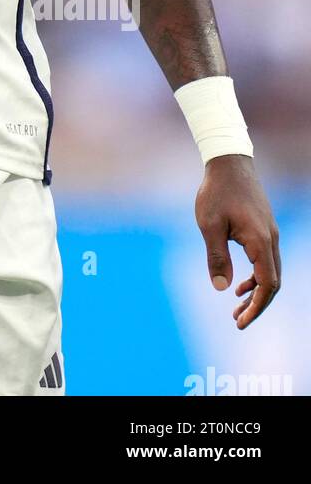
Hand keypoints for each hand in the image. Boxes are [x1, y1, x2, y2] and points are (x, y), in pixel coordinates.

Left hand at [195, 153, 280, 328]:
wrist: (229, 161)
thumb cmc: (216, 191)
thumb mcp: (209, 224)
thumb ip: (216, 256)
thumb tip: (221, 288)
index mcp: (260, 241)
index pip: (267, 285)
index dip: (256, 306)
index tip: (240, 321)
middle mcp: (271, 240)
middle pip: (273, 282)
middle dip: (257, 304)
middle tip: (237, 320)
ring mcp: (270, 233)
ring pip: (271, 271)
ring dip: (256, 291)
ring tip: (236, 305)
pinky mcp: (264, 228)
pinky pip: (265, 260)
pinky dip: (255, 275)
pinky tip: (238, 282)